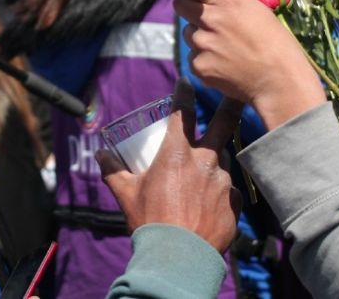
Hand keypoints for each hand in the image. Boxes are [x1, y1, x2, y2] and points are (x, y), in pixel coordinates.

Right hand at [96, 78, 240, 251]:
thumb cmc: (150, 221)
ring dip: (214, 164)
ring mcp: (223, 181)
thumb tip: (101, 156)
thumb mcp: (126, 194)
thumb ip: (113, 171)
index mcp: (177, 152)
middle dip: (230, 105)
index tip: (185, 81)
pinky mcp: (235, 203)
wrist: (177, 258)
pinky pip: (229, 192)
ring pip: (223, 163)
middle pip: (223, 123)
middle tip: (237, 95)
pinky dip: (220, 194)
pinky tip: (209, 206)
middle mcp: (205, 160)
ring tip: (200, 180)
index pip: (181, 112)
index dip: (183, 93)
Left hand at [174, 0, 324, 129]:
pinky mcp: (198, 65)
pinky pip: (193, 56)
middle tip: (202, 18)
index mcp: (228, 0)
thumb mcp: (258, 8)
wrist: (279, 80)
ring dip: (199, 37)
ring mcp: (202, 43)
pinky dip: (204, 59)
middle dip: (187, 7)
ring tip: (223, 47)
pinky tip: (223, 64)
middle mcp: (211, 18)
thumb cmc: (276, 42)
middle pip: (180, 4)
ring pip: (188, 33)